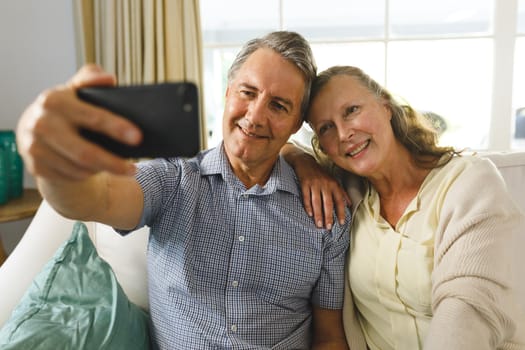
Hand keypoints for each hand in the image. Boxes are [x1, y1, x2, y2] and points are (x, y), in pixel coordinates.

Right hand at [16, 64, 141, 180]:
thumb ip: (91, 79)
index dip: (117, 127)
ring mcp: (35, 147)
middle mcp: (42, 124)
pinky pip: (70, 176)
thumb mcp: (76, 90)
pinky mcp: (36, 166)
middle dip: (113, 163)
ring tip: (117, 167)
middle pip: (86, 153)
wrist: (34, 128)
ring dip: (101, 170)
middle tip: (134, 169)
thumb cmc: (65, 108)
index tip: (137, 137)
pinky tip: (95, 169)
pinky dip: (86, 174)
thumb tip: (108, 79)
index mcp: (55, 101)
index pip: (93, 117)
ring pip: (79, 169)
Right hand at [281, 143, 349, 228]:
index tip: (341, 223)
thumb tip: (349, 204)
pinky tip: (309, 214)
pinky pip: (306, 197)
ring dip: (318, 214)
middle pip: (328, 203)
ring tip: (319, 224)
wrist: (306, 162)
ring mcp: (315, 184)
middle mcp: (325, 184)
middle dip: (328, 216)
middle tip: (328, 227)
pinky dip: (308, 206)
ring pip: (317, 202)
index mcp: (334, 185)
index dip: (341, 212)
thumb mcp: (333, 181)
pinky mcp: (305, 184)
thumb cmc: (321, 174)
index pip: (339, 201)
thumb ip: (342, 193)